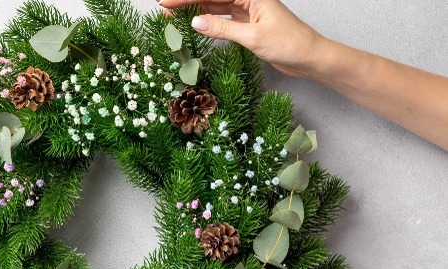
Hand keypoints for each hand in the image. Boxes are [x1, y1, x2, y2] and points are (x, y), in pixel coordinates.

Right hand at [158, 0, 327, 77]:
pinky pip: (222, 19)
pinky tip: (193, 23)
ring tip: (173, 17)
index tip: (167, 2)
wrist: (310, 58)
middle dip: (187, 2)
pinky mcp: (247, 24)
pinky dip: (207, 21)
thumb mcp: (253, 36)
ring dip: (194, 10)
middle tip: (164, 8)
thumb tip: (196, 22)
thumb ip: (223, 28)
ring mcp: (248, 11)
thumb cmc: (290, 43)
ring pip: (215, 6)